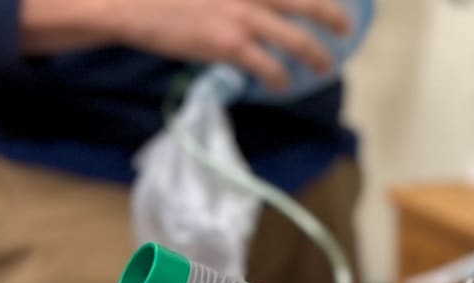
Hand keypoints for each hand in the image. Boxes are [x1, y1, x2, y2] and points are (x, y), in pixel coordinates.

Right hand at [105, 0, 350, 90]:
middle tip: (344, 28)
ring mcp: (241, 16)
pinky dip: (279, 78)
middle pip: (308, 3)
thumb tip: (261, 5)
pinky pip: (268, 67)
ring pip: (297, 39)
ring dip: (316, 55)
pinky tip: (280, 84)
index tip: (332, 3)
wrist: (130, 3)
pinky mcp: (229, 44)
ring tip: (323, 66)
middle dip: (333, 17)